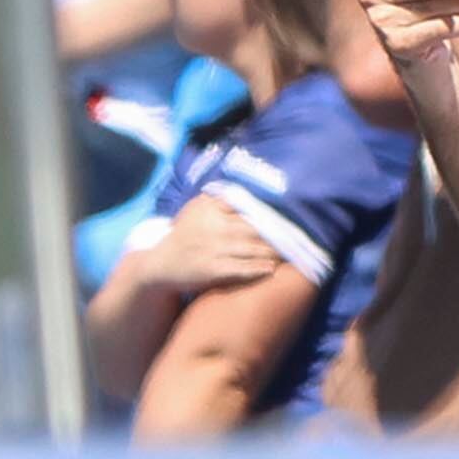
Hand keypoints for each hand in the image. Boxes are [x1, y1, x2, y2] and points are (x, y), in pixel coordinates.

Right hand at [143, 192, 282, 291]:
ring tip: (291, 253)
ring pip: (251, 249)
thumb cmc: (185, 236)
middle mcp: (213, 227)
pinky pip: (240, 269)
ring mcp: (213, 250)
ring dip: (272, 252)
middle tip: (298, 236)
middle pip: (253, 228)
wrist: (160, 265)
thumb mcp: (196, 210)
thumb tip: (246, 188)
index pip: (244, 207)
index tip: (288, 214)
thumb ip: (218, 199)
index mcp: (210, 209)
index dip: (268, 212)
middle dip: (276, 233)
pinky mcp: (212, 271)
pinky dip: (257, 269)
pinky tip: (271, 269)